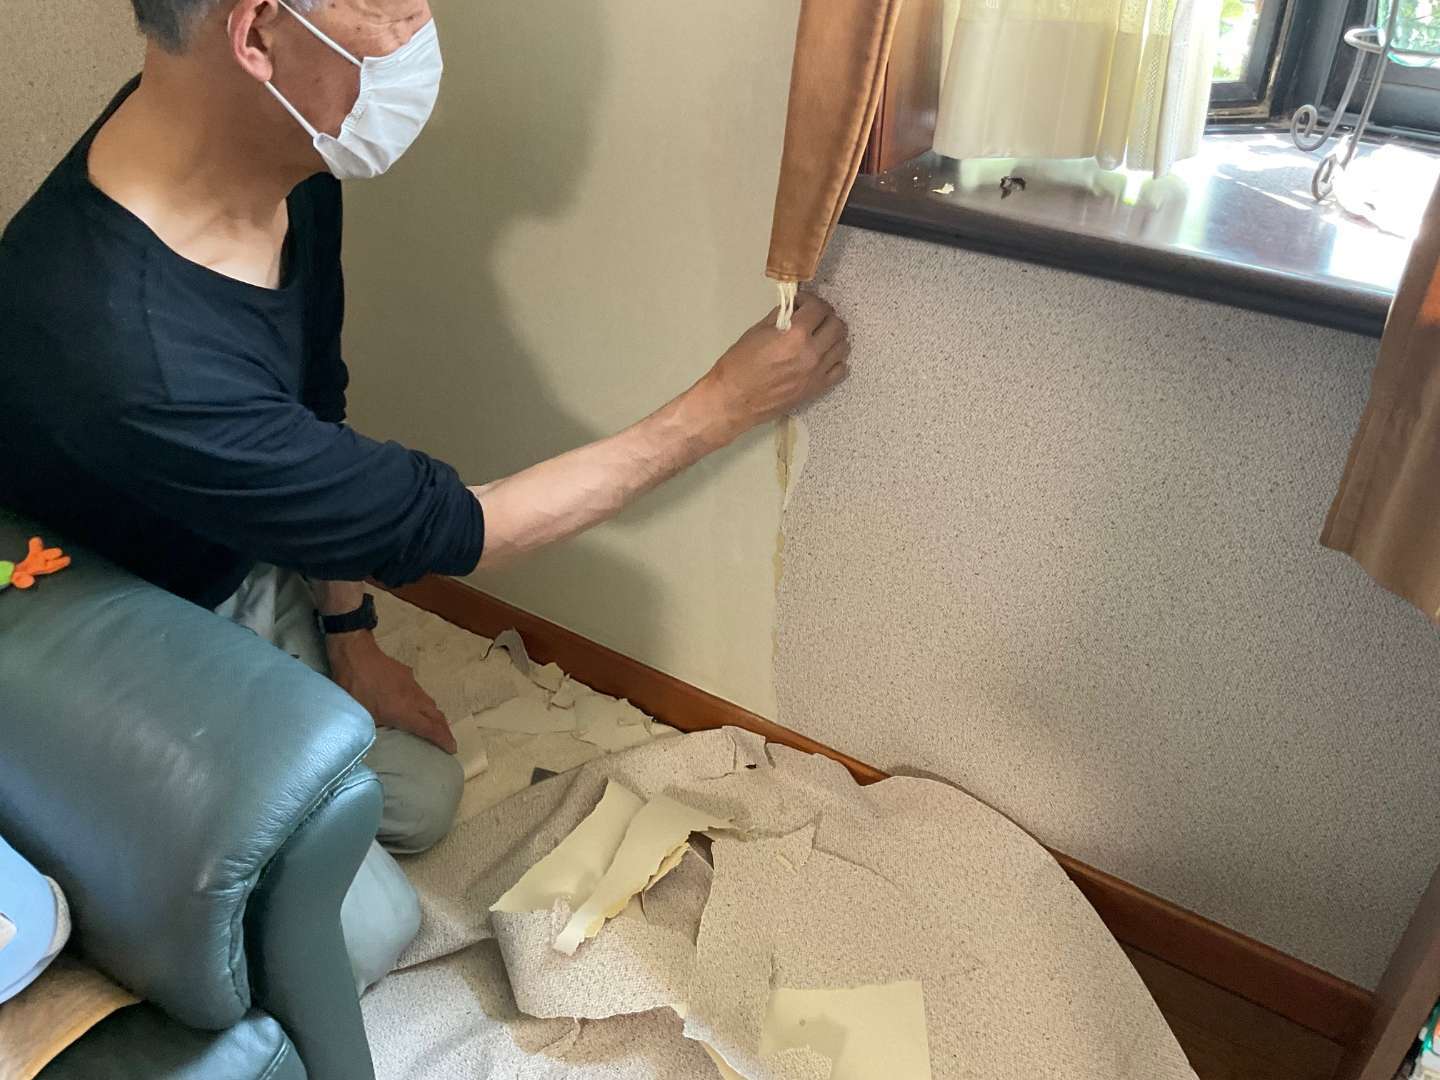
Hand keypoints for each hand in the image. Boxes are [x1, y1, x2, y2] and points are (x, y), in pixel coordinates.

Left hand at [325, 630, 457, 753]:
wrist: (356, 655)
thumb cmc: (355, 689)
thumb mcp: (363, 716)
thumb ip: (378, 728)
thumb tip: (384, 737)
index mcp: (404, 712)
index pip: (431, 729)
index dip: (444, 739)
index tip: (453, 748)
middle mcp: (413, 699)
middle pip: (436, 715)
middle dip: (444, 729)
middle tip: (446, 740)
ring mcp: (411, 684)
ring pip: (429, 703)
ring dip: (434, 716)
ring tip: (431, 724)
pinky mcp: (406, 674)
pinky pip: (419, 692)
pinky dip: (422, 703)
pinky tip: (411, 704)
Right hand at [697, 293, 849, 439]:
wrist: (734, 400)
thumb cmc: (738, 365)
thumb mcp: (757, 331)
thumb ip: (781, 317)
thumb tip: (794, 310)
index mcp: (795, 335)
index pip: (818, 308)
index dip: (810, 301)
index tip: (801, 304)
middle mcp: (812, 353)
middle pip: (837, 325)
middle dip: (825, 316)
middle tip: (812, 318)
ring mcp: (817, 372)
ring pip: (843, 346)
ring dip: (833, 337)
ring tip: (819, 337)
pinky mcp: (817, 388)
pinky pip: (841, 369)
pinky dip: (835, 360)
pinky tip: (822, 357)